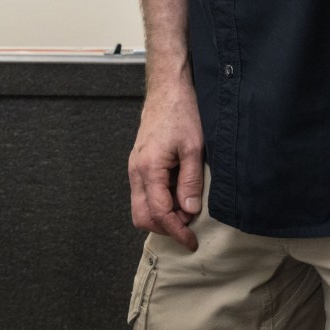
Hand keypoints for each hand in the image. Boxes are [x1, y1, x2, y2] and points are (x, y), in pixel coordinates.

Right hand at [128, 74, 204, 250]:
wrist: (168, 88)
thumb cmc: (181, 112)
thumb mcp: (194, 148)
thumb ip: (190, 182)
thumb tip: (189, 210)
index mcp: (148, 169)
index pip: (159, 213)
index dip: (176, 231)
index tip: (191, 240)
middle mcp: (136, 170)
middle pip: (142, 216)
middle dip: (165, 227)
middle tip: (189, 226)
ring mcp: (135, 167)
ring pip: (141, 206)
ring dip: (162, 214)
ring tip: (186, 207)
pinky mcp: (139, 163)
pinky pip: (144, 193)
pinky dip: (160, 201)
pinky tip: (179, 194)